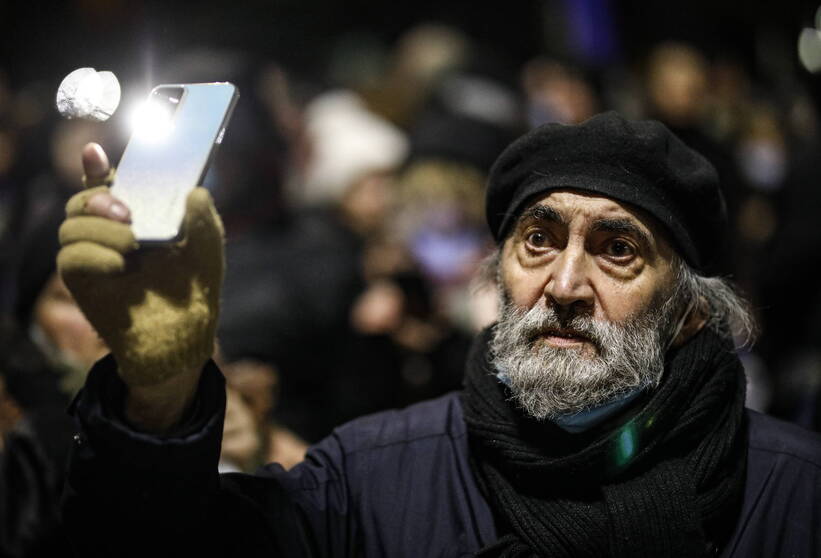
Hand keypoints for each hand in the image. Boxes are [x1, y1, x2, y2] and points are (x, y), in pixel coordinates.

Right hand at [58, 143, 224, 430]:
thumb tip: (196, 192)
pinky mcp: (84, 284)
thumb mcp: (208, 252)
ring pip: (70, 226)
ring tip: (132, 245)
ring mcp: (95, 258)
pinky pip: (69, 258)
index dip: (96, 168)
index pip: (109, 186)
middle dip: (98, 197)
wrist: (185, 338)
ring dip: (99, 228)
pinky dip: (92, 255)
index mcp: (139, 220)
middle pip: (81, 200)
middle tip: (127, 212)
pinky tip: (120, 265)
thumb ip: (206, 220)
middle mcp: (111, 235)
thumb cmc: (195, 292)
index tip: (95, 152)